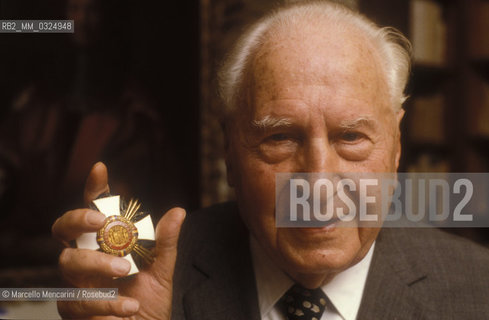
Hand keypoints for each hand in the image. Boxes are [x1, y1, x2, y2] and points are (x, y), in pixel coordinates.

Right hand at [52, 162, 185, 318]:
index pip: (95, 210)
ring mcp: (76, 282)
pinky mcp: (73, 309)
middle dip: (78, 219)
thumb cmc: (149, 301)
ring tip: (125, 271)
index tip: (100, 169)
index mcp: (106, 244)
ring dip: (97, 264)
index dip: (94, 189)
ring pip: (68, 261)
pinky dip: (106, 302)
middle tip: (100, 221)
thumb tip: (178, 211)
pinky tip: (128, 306)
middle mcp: (86, 258)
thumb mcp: (162, 270)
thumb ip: (165, 242)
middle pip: (64, 228)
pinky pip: (77, 300)